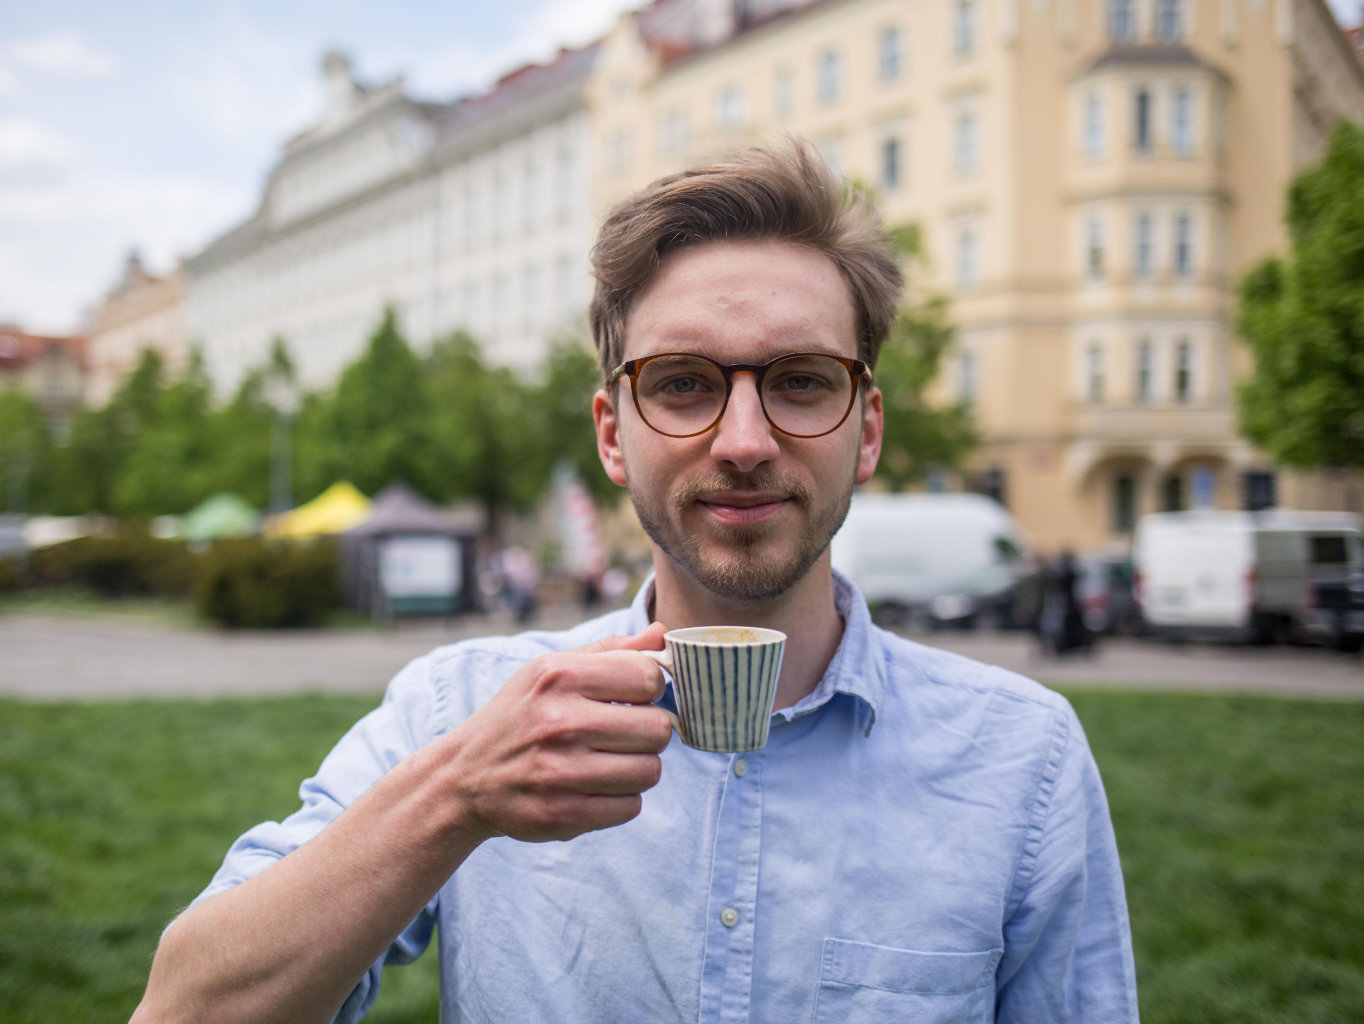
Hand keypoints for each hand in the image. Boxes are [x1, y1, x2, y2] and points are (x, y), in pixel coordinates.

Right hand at [440, 623, 672, 843]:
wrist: (463, 777)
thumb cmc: (520, 715)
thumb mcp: (551, 670)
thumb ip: (610, 651)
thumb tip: (663, 633)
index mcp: (560, 676)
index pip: (648, 677)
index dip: (650, 688)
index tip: (633, 697)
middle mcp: (560, 722)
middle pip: (658, 729)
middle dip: (649, 732)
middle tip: (623, 734)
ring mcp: (561, 772)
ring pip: (650, 771)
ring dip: (637, 768)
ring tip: (609, 760)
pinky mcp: (563, 815)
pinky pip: (631, 807)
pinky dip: (620, 800)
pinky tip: (594, 787)